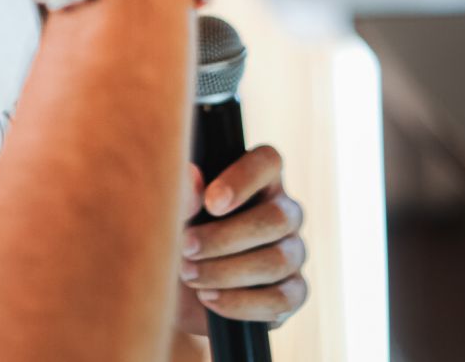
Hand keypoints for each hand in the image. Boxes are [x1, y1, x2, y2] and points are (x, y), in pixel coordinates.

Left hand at [175, 148, 306, 334]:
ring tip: (190, 275)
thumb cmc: (176, 233)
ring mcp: (293, 251)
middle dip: (225, 237)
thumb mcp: (171, 214)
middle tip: (184, 247)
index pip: (267, 161)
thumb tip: (193, 176)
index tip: (211, 202)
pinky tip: (209, 298)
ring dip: (227, 271)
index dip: (242, 180)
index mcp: (259, 177)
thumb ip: (182, 194)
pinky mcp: (293, 291)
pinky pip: (281, 299)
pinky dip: (241, 303)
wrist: (175, 289)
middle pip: (275, 218)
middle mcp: (283, 210)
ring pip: (277, 260)